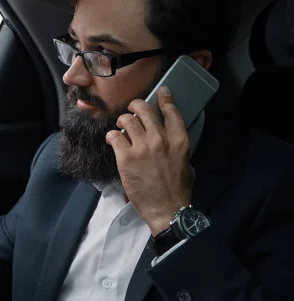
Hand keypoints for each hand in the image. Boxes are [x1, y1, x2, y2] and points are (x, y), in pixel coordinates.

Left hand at [105, 87, 193, 235]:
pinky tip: (113, 141)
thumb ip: (177, 148)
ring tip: (120, 128)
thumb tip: (169, 142)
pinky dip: (112, 137)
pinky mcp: (126, 157)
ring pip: (126, 120)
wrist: (166, 209)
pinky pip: (114, 136)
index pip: (171, 111)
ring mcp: (142, 147)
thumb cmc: (178, 190)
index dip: (164, 98)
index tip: (161, 91)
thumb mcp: (187, 164)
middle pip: (143, 109)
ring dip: (121, 121)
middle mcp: (160, 139)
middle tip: (131, 111)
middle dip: (135, 106)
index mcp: (179, 140)